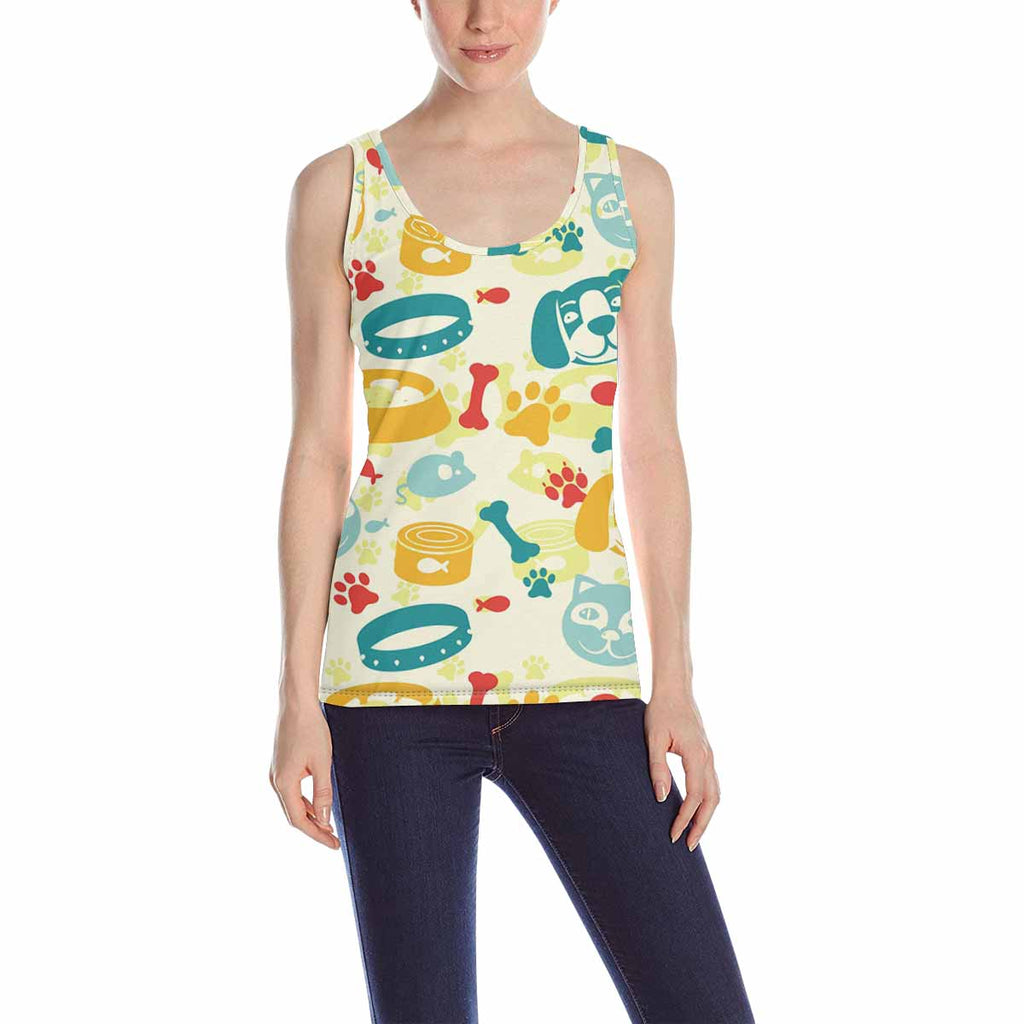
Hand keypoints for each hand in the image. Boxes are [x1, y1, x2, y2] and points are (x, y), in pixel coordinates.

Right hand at [270, 696, 340, 849]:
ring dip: (309, 816)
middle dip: (314, 829)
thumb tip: (324, 820)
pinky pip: (291, 792)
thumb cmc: (310, 730)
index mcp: (284, 783)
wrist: (296, 704)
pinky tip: (317, 805)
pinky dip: (304, 802)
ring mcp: (276, 774)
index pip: (299, 821)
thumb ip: (322, 793)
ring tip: (328, 826)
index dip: (317, 835)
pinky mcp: (280, 766)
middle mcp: (275, 781)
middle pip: (294, 815)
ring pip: (292, 804)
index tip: (333, 844)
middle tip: (333, 840)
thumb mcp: (322, 763)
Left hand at [645, 689, 720, 850]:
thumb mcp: (654, 738)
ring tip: (694, 833)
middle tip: (688, 846)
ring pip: (716, 793)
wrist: (675, 689)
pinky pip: (712, 783)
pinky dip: (707, 801)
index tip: (673, 835)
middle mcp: (708, 758)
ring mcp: (709, 756)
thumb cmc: (661, 711)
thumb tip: (663, 798)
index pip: (695, 796)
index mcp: (696, 755)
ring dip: (707, 815)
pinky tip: (696, 810)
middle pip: (712, 800)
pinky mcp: (706, 754)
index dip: (685, 818)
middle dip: (701, 825)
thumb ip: (658, 767)